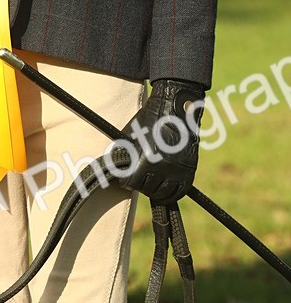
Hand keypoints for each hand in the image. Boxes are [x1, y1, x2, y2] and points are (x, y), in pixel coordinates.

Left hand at [109, 78, 205, 203]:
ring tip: (149, 186)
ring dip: (154, 191)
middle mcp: (163, 167)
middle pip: (147, 189)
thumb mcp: (132, 134)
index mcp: (147, 158)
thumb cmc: (150, 119)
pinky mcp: (189, 170)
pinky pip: (179, 191)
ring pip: (163, 193)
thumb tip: (114, 165)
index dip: (126, 183)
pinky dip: (171, 194)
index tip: (125, 182)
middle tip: (137, 182)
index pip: (132, 183)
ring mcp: (178, 170)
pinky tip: (164, 192)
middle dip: (140, 186)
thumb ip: (124, 151)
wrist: (175, 109)